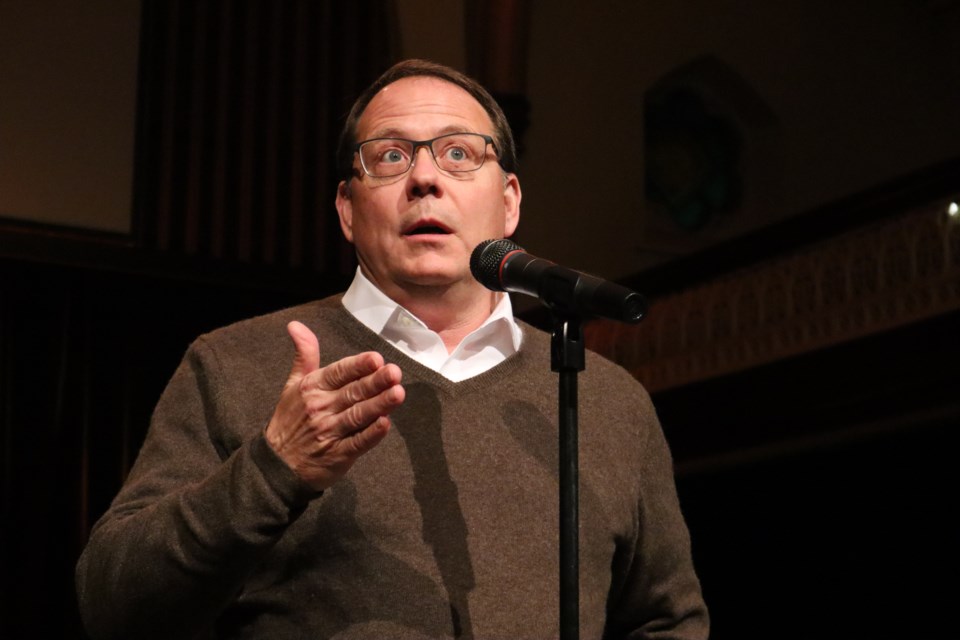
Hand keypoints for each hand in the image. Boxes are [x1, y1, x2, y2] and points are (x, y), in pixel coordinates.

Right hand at [264, 320, 404, 490]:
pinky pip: (357, 443)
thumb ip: (304, 355)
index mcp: (312, 388)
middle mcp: (321, 408)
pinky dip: (371, 435)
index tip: (376, 358)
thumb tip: (296, 325)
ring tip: (398, 394)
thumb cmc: (291, 420)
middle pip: (352, 392)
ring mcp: (329, 432)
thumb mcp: (293, 385)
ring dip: (379, 405)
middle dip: (375, 382)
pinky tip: (385, 424)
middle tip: (394, 372)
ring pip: (358, 416)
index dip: (358, 366)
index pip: (338, 373)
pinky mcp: (337, 455)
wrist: (277, 465)